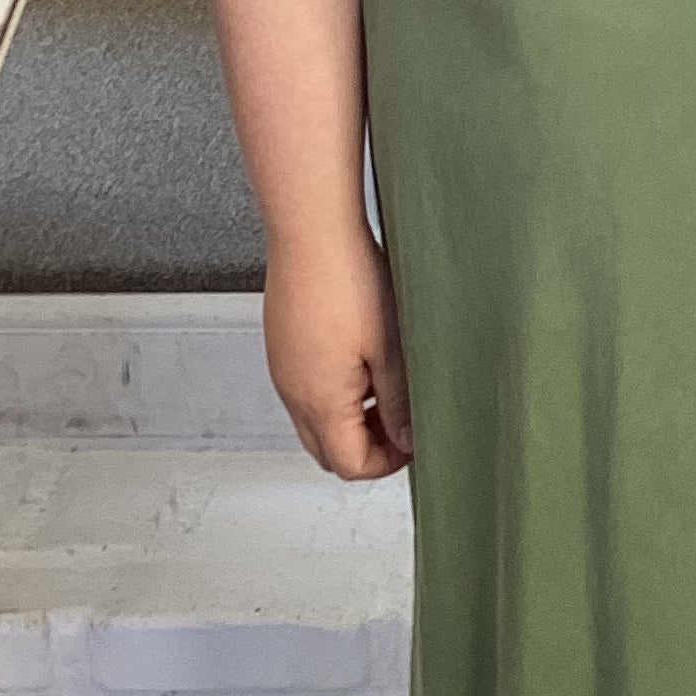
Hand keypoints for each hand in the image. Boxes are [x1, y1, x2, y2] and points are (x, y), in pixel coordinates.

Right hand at [264, 229, 413, 477]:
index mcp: (319, 401)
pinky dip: (333, 393)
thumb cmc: (350, 280)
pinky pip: (304, 388)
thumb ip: (398, 402)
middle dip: (366, 447)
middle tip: (400, 421)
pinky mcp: (281, 345)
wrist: (311, 231)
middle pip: (326, 450)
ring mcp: (282, 368)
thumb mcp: (391, 350)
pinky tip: (359, 360)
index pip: (349, 464)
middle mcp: (292, 391)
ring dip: (349, 419)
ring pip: (313, 420)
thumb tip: (407, 438)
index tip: (414, 442)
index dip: (388, 463)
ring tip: (384, 387)